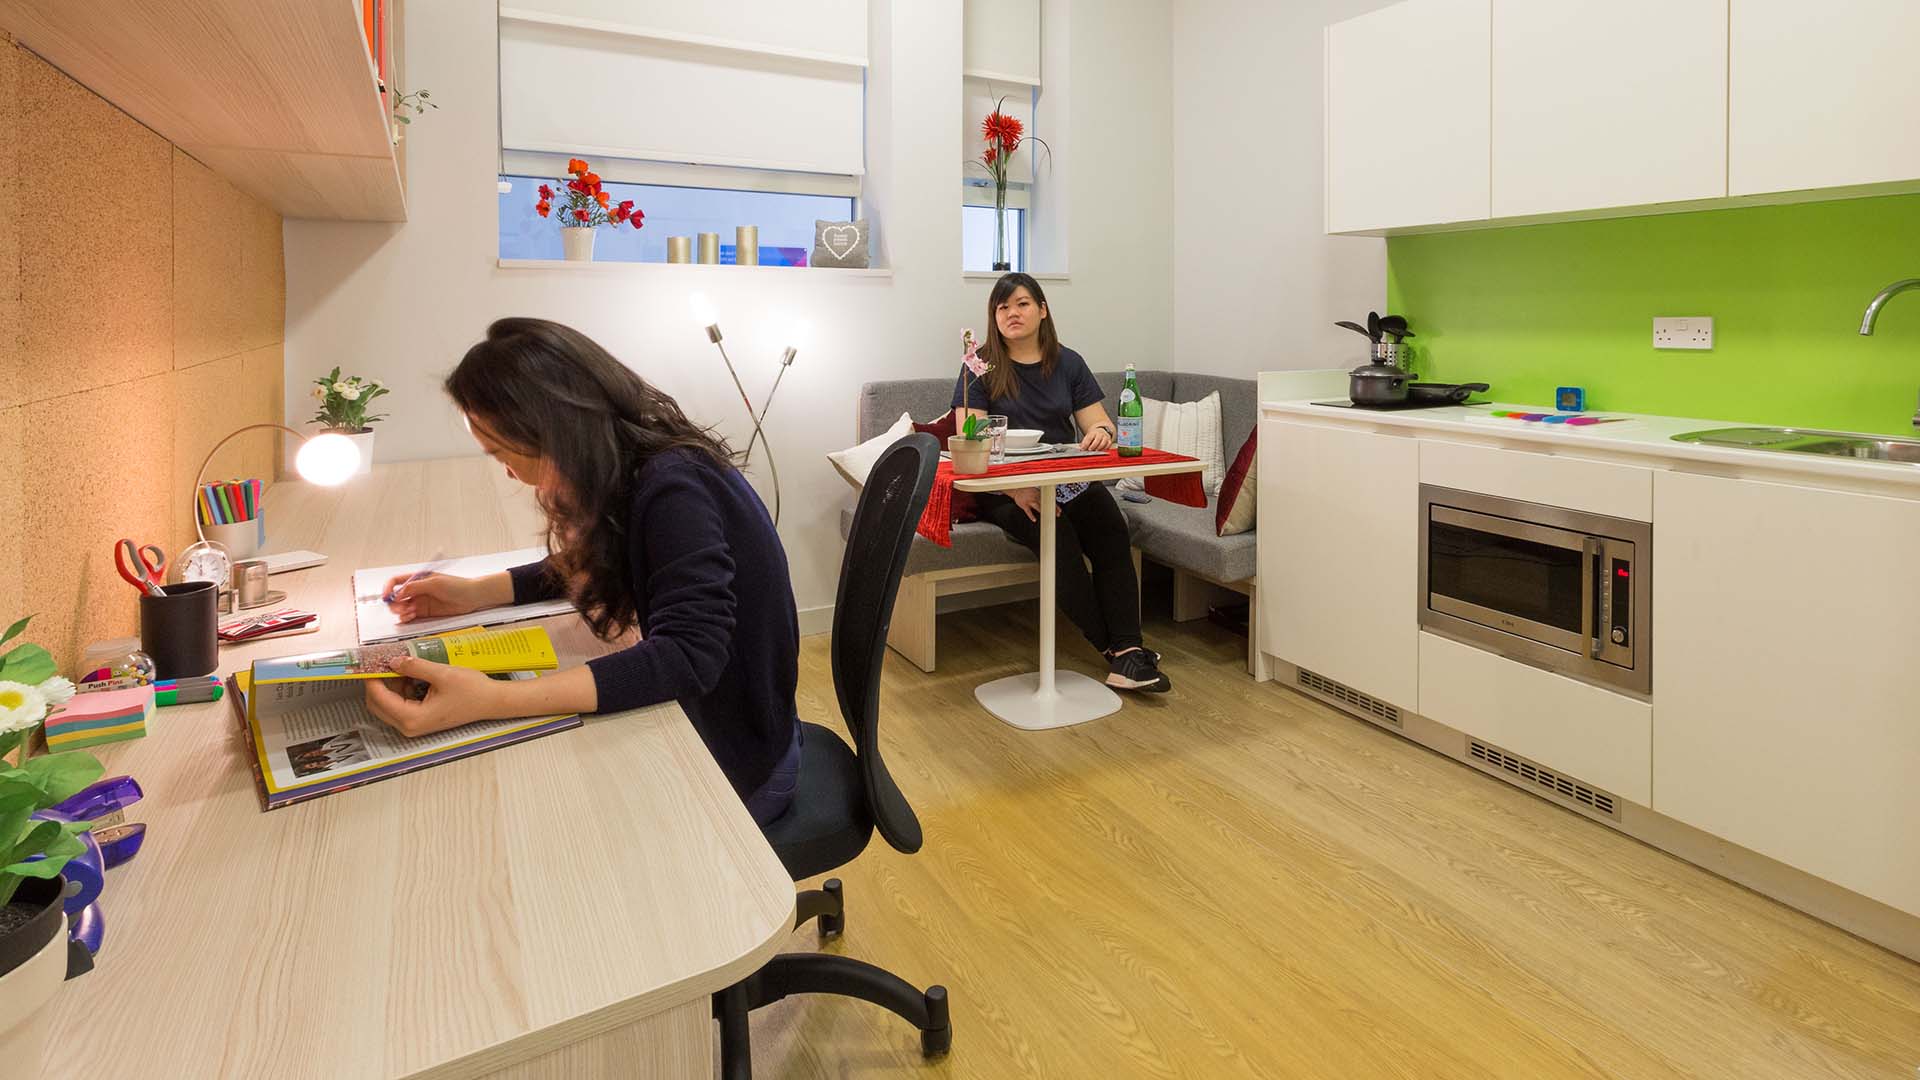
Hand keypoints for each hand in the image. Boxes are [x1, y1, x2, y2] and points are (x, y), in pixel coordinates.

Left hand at [362, 656, 505, 736]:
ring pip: (386, 704)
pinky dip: (399, 689)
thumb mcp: (442, 673)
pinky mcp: (419, 720)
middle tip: (382, 661)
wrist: (491, 701)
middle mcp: (409, 726)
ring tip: (400, 666)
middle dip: (378, 682)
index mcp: (412, 718)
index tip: (370, 662)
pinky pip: (398, 705)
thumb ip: (415, 667)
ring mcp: (414, 725)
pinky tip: (410, 675)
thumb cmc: (472, 690)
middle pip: (377, 704)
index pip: (379, 698)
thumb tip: (392, 661)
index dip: (372, 678)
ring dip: (389, 685)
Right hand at [383, 572, 487, 623]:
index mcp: (417, 578)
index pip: (396, 582)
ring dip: (400, 611)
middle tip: (401, 608)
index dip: (388, 588)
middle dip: (394, 603)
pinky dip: (406, 617)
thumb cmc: (457, 586)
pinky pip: (409, 616)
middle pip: (396, 597)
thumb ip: (416, 587)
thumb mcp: (435, 583)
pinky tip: (410, 617)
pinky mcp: (424, 612)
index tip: (385, 596)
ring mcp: (420, 601)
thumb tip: (398, 593)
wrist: (472, 597)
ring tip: (409, 612)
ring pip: (401, 608)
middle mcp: (416, 590)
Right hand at [1009, 487, 1058, 520]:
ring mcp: (1030, 501)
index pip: (1049, 500)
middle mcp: (1035, 497)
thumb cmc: (1027, 491)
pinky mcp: (1024, 505)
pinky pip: (1028, 511)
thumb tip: (1049, 502)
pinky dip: (1031, 516)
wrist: (1017, 490)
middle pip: (1045, 504)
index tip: (1059, 511)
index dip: (1055, 506)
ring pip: (1038, 507)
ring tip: (1047, 517)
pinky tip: (1034, 520)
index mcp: (1039, 494)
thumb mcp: (1036, 491)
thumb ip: (1042, 496)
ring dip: (1043, 512)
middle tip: (1057, 514)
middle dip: (1051, 509)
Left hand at [1080, 425, 1114, 451]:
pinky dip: (1105, 448)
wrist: (1101, 431)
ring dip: (1099, 448)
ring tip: (1095, 451)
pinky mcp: (1109, 441)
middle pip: (1097, 440)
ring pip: (1103, 442)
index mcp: (1093, 432)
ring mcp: (1105, 437)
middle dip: (1093, 446)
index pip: (1089, 438)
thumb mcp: (1088, 437)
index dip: (1086, 443)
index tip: (1082, 448)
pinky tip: (1101, 450)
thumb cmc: (1093, 436)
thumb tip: (1081, 447)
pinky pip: (1108, 445)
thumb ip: (1084, 442)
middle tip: (1089, 450)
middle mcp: (1100, 434)